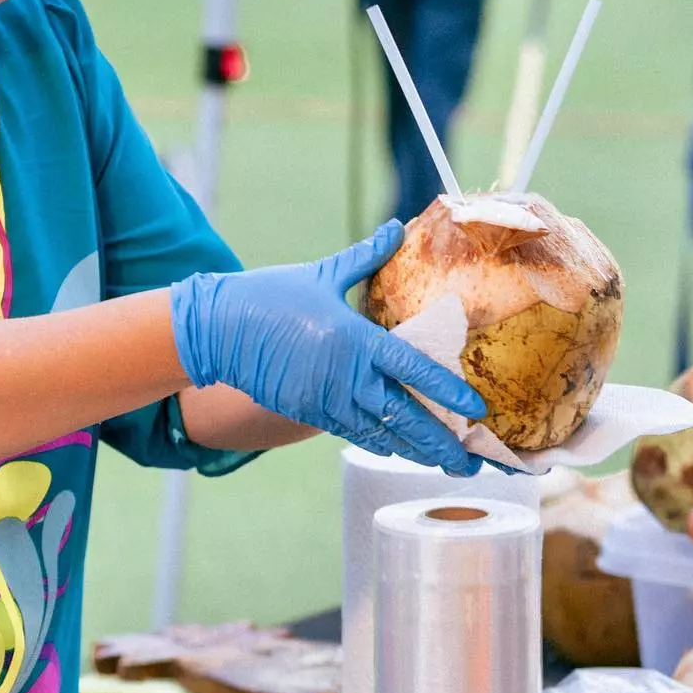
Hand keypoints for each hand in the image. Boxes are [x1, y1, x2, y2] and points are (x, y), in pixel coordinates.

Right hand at [170, 222, 485, 474]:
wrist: (217, 330)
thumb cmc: (270, 296)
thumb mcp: (322, 274)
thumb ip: (365, 257)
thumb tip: (395, 228)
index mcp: (355, 340)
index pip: (413, 369)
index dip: (447, 392)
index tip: (476, 410)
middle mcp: (346, 376)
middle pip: (404, 417)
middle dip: (440, 444)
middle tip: (470, 463)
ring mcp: (327, 399)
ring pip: (381, 434)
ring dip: (415, 451)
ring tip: (445, 464)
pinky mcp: (309, 411)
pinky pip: (353, 432)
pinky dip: (380, 442)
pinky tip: (398, 448)